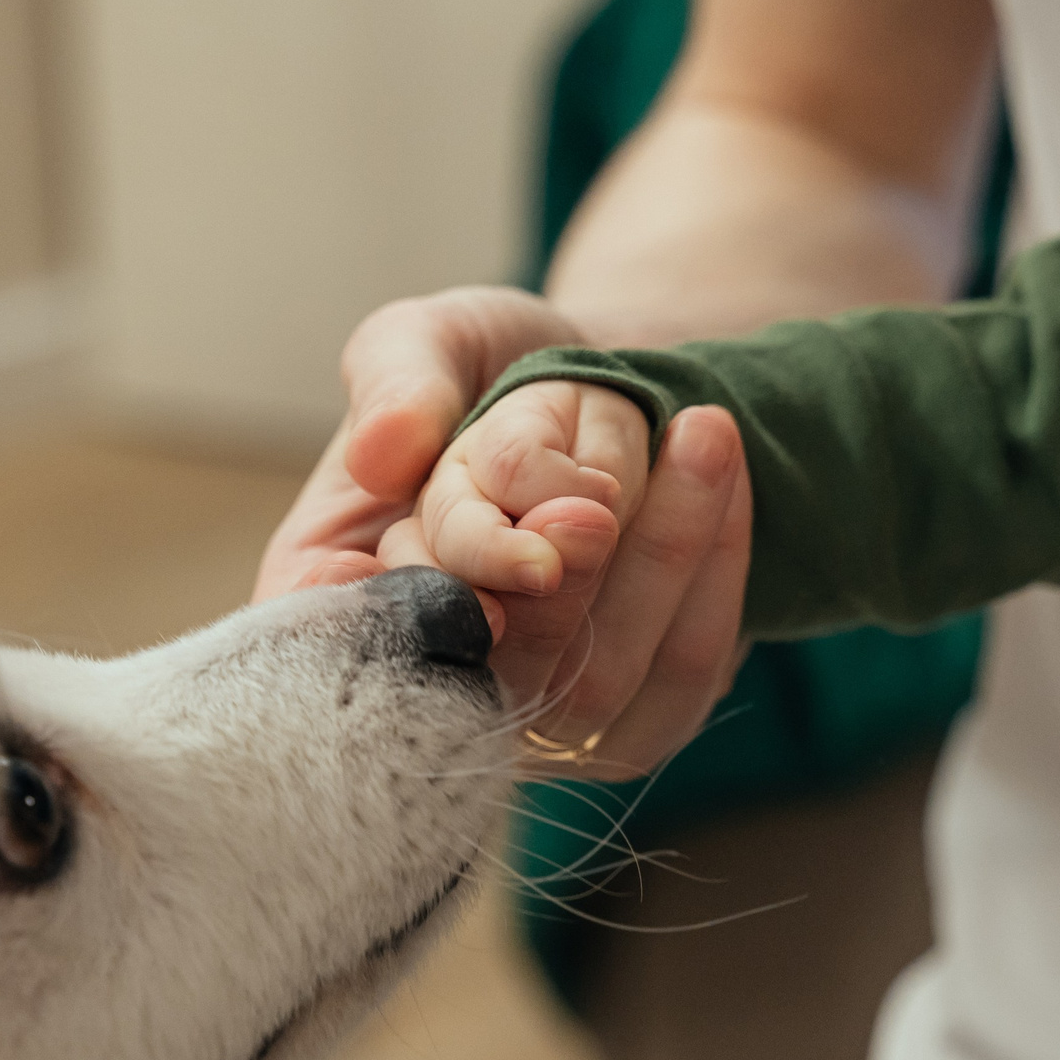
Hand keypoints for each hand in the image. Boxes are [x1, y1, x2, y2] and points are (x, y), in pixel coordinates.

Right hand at [252, 286, 753, 777]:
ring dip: (658, 559)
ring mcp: (532, 716)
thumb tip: (385, 451)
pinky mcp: (635, 724)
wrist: (603, 386)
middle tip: (599, 498)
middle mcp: (431, 673)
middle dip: (553, 587)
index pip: (340, 649)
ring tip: (700, 433)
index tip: (493, 560)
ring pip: (597, 682)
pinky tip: (721, 473)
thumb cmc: (493, 366)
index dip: (407, 621)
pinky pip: (684, 677)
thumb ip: (398, 375)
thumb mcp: (431, 335)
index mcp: (338, 592)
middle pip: (490, 675)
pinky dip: (713, 573)